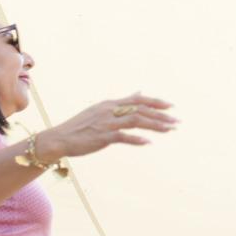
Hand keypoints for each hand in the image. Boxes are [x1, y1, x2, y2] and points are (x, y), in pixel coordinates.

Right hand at [38, 93, 175, 159]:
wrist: (59, 138)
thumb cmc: (79, 127)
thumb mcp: (100, 110)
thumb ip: (121, 103)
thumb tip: (138, 93)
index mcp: (110, 104)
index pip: (138, 99)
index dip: (156, 102)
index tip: (171, 107)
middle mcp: (110, 110)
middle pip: (141, 110)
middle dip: (161, 115)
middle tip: (176, 122)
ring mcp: (106, 123)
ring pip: (136, 121)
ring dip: (155, 125)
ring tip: (169, 130)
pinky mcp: (102, 136)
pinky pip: (123, 137)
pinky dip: (137, 139)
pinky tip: (148, 142)